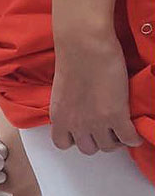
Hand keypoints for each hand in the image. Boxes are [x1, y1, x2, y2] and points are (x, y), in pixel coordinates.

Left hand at [50, 31, 141, 154]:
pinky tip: (135, 132)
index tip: (83, 132)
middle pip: (88, 148)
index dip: (74, 139)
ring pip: (108, 146)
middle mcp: (74, 124)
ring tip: (121, 130)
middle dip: (97, 141)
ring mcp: (95, 122)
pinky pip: (128, 138)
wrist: (84, 47)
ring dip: (116, 141)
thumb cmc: (73, 60)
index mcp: (59, 117)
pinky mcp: (116, 116)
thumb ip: (69, 107)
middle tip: (106, 130)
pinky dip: (133, 138)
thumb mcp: (63, 91)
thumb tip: (79, 111)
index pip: (62, 144)